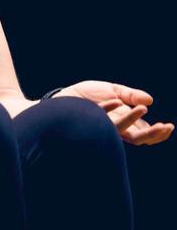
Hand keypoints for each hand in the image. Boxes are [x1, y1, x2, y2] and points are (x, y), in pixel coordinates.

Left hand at [54, 81, 173, 145]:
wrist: (63, 97)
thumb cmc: (87, 97)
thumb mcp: (112, 90)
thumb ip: (130, 95)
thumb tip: (150, 101)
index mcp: (124, 123)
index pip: (145, 134)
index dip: (158, 133)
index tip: (170, 126)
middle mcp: (114, 128)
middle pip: (137, 139)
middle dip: (153, 134)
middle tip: (166, 127)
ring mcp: (101, 125)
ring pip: (121, 130)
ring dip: (132, 119)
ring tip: (142, 109)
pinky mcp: (88, 119)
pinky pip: (100, 116)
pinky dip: (108, 108)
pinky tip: (116, 101)